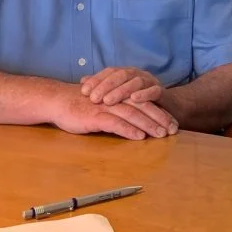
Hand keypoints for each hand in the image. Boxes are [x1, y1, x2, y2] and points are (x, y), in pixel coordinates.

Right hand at [53, 89, 177, 140]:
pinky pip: (115, 123)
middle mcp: (115, 99)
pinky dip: (128, 130)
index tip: (173, 123)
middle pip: (142, 107)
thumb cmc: (81, 105)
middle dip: (160, 118)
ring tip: (161, 134)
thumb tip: (137, 121)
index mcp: (119, 95)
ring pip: (132, 114)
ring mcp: (105, 107)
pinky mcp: (95, 116)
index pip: (144, 102)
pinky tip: (139, 137)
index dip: (160, 112)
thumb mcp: (103, 104)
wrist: (58, 101)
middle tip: (174, 129)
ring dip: (148, 124)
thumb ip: (119, 109)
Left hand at [81, 67, 163, 104]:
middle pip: (121, 75)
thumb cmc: (139, 101)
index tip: (83, 91)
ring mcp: (151, 82)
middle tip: (93, 98)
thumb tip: (82, 81)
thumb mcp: (119, 95)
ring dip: (121, 91)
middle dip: (106, 86)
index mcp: (126, 73)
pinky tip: (134, 100)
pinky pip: (154, 91)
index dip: (96, 80)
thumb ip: (102, 87)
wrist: (167, 107)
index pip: (109, 72)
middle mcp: (138, 74)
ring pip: (135, 82)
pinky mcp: (162, 92)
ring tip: (108, 101)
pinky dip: (145, 94)